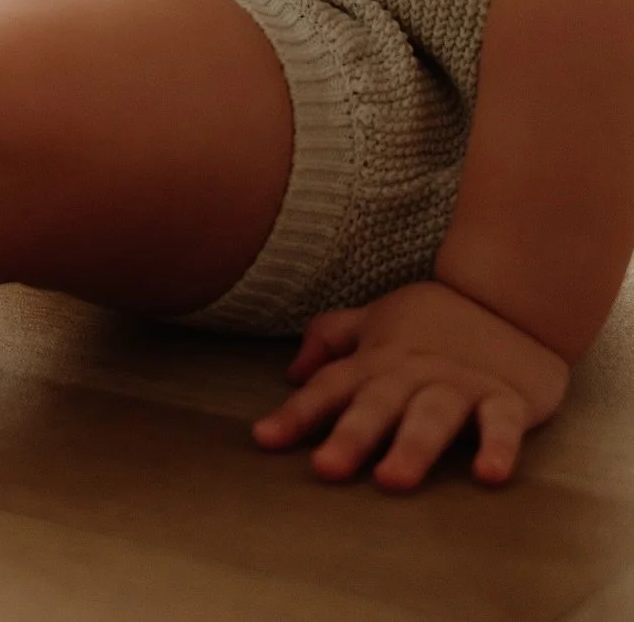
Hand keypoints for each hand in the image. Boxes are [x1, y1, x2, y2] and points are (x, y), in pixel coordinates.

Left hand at [251, 280, 569, 490]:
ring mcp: (460, 384)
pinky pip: (502, 424)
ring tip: (392, 480)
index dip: (297, 412)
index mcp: (379, 358)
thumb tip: (292, 372)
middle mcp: (413, 372)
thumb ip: (332, 339)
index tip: (263, 440)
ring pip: (431, 415)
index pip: (331, 385)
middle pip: (377, 403)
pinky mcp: (507, 398)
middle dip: (351, 435)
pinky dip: (498, 448)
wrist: (511, 294)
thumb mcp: (378, 318)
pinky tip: (489, 475)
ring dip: (412, 446)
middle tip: (326, 469)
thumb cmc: (438, 318)